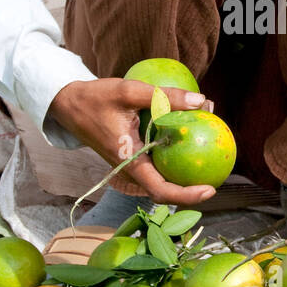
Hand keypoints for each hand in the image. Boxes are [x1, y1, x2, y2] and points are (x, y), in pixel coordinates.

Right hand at [48, 78, 217, 204]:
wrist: (68, 103)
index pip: (160, 190)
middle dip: (193, 184)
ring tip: (208, 147)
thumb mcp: (129, 91)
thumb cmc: (95, 98)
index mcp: (128, 161)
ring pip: (162, 174)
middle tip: (218, 171)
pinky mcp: (132, 154)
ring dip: (185, 167)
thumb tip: (201, 102)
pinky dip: (174, 152)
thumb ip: (165, 96)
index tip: (210, 190)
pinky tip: (189, 132)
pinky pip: (157, 160)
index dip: (187, 196)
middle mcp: (131, 168)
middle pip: (166, 187)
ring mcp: (131, 163)